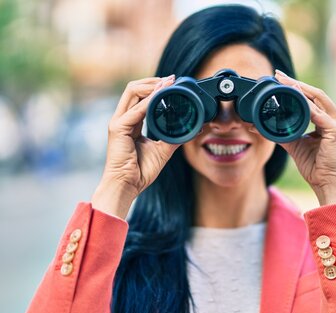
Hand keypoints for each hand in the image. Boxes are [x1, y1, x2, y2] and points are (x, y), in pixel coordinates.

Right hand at [91, 76, 179, 217]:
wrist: (127, 186)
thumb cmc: (140, 171)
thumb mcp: (162, 150)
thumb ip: (174, 136)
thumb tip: (193, 128)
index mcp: (130, 123)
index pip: (139, 96)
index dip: (156, 87)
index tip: (173, 83)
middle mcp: (122, 119)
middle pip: (134, 89)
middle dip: (153, 81)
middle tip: (172, 79)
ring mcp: (118, 122)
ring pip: (132, 92)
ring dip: (151, 86)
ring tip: (168, 83)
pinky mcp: (117, 129)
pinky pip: (135, 110)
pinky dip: (149, 102)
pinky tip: (161, 97)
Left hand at [275, 70, 335, 205]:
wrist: (327, 183)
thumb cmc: (315, 166)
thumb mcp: (296, 144)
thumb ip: (282, 132)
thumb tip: (259, 126)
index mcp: (331, 119)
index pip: (314, 97)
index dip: (297, 86)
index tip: (280, 78)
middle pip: (316, 93)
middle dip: (296, 83)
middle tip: (278, 74)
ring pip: (317, 98)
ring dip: (299, 89)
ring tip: (283, 82)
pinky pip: (317, 114)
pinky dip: (304, 105)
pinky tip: (292, 98)